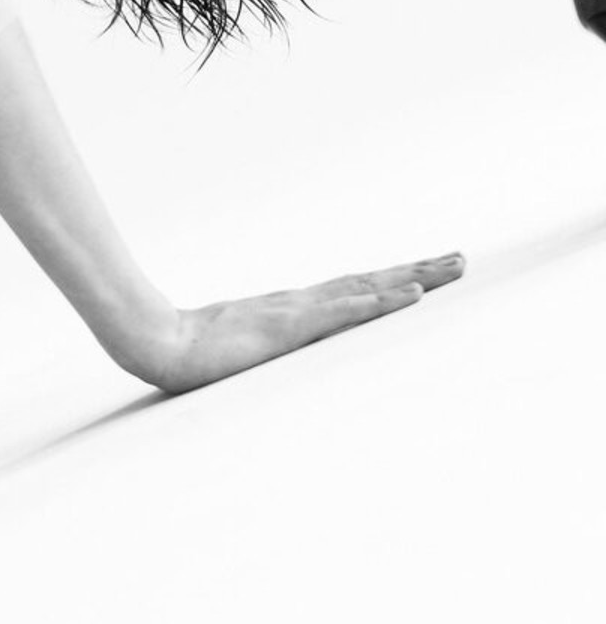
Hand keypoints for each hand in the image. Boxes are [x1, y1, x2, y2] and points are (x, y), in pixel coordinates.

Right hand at [145, 253, 464, 394]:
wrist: (160, 345)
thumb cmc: (195, 356)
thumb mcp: (245, 356)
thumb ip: (266, 353)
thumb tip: (279, 362)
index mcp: (297, 312)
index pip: (357, 292)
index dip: (396, 282)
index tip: (432, 275)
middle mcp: (305, 304)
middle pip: (373, 283)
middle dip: (421, 272)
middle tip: (464, 260)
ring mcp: (299, 312)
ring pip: (368, 290)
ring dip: (413, 280)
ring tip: (451, 269)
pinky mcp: (291, 326)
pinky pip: (344, 313)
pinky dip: (379, 302)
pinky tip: (408, 296)